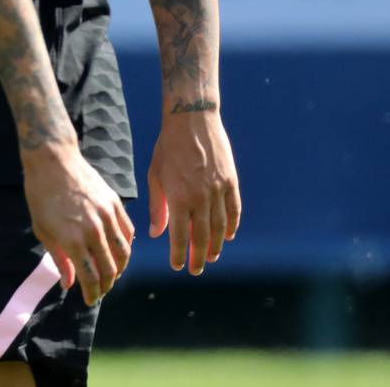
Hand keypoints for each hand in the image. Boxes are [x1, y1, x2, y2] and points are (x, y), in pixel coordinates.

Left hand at [21, 142, 134, 305]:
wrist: (53, 159)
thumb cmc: (41, 195)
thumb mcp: (42, 229)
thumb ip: (59, 258)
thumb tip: (69, 283)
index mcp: (72, 239)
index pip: (90, 277)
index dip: (92, 293)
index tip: (89, 299)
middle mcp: (93, 231)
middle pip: (109, 269)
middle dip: (105, 285)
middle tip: (100, 290)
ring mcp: (107, 217)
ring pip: (123, 253)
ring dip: (119, 270)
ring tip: (111, 275)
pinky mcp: (115, 204)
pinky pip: (128, 233)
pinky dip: (126, 247)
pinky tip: (119, 253)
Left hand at [149, 108, 241, 273]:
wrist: (192, 120)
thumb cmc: (168, 147)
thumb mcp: (155, 175)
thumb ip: (158, 206)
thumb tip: (156, 233)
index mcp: (179, 197)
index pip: (179, 235)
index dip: (178, 253)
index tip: (177, 266)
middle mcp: (201, 198)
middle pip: (202, 237)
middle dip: (198, 257)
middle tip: (196, 270)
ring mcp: (218, 191)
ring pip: (220, 227)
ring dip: (216, 245)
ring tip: (211, 257)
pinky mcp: (231, 182)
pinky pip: (234, 211)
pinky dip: (232, 226)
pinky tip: (228, 237)